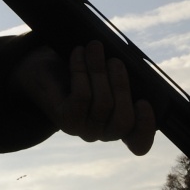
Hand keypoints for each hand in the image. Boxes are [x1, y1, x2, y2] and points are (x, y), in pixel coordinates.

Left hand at [15, 40, 156, 155]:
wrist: (42, 67)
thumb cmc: (83, 67)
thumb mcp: (106, 70)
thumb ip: (120, 74)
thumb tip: (129, 66)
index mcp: (120, 123)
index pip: (139, 142)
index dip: (146, 127)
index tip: (144, 102)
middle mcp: (103, 132)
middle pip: (123, 120)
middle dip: (122, 86)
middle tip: (115, 60)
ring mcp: (83, 129)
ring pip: (103, 104)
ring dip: (99, 71)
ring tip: (94, 47)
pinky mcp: (65, 120)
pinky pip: (82, 97)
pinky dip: (82, 71)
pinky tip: (78, 52)